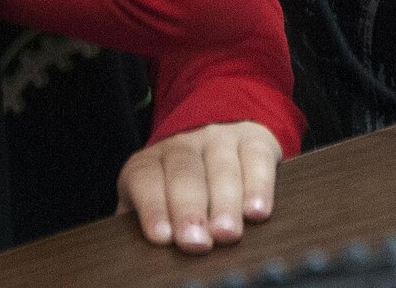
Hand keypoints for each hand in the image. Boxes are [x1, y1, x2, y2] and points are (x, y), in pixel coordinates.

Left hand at [117, 120, 280, 253]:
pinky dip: (259, 187)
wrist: (214, 145)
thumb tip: (136, 257)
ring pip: (221, 168)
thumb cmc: (177, 194)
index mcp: (150, 162)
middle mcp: (183, 144)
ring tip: (226, 234)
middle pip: (184, 173)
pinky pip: (256, 159)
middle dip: (190, 210)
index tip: (162, 237)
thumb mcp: (154, 204)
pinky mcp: (253, 139)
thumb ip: (140, 226)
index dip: (153, 207)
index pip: (146, 180)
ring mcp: (219, 139)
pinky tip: (258, 212)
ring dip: (225, 204)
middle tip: (196, 243)